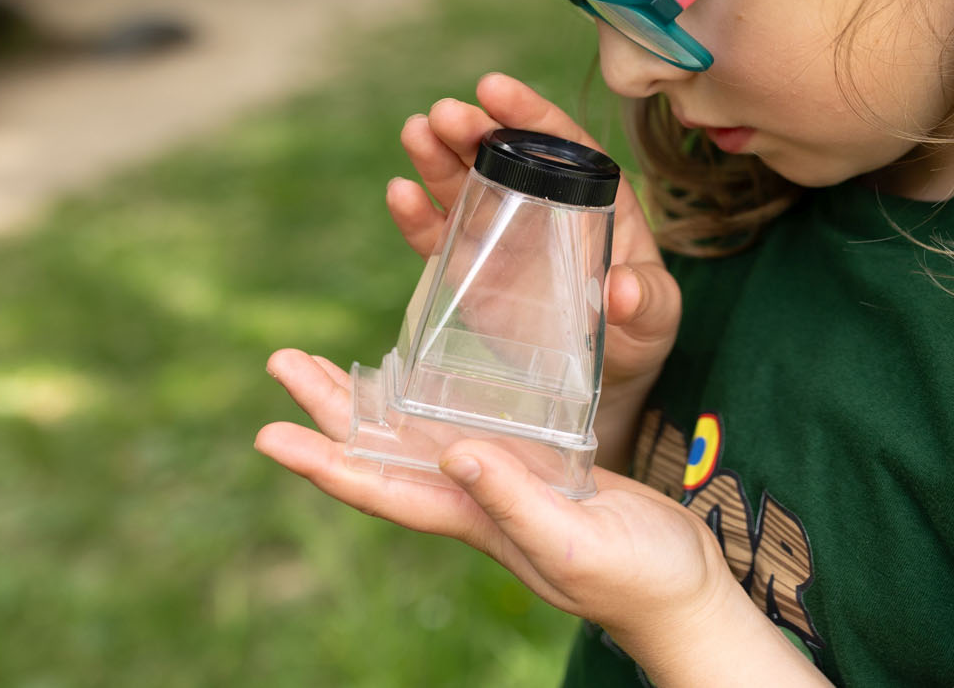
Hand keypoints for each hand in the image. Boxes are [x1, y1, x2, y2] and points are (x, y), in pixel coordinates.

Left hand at [256, 349, 726, 638]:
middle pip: (383, 453)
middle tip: (281, 362)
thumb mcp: (574, 541)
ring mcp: (501, 483)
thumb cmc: (637, 576)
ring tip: (321, 363)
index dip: (325, 463)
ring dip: (366, 401)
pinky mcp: (535, 465)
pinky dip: (428, 401)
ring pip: (414, 436)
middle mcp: (474, 499)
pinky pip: (463, 427)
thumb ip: (516, 500)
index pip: (382, 489)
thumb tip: (456, 455)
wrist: (684, 591)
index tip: (270, 434)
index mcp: (475, 521)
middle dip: (329, 411)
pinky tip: (417, 379)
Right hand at [386, 73, 680, 455]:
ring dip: (437, 157)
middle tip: (444, 113)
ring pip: (463, 185)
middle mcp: (539, 203)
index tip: (494, 88)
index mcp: (590, 195)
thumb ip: (646, 302)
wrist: (603, 376)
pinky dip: (417, 217)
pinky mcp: (469, 270)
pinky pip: (438, 238)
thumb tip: (623, 292)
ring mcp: (499, 234)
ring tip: (416, 133)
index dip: (526, 114)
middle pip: (502, 154)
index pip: (558, 142)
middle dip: (472, 128)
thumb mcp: (655, 316)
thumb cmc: (639, 330)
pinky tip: (400, 194)